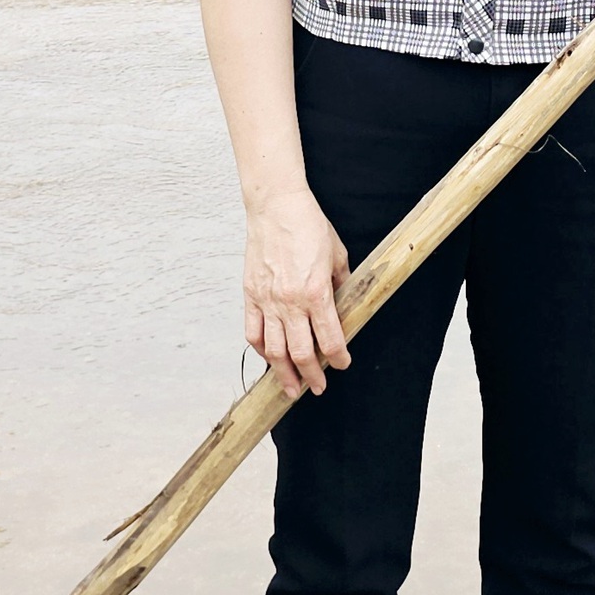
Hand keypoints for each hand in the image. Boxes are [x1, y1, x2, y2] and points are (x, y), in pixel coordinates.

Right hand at [244, 188, 351, 398]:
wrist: (276, 206)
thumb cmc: (308, 225)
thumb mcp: (337, 255)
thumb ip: (341, 284)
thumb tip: (344, 305)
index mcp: (315, 292)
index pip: (329, 339)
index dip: (338, 357)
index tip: (342, 364)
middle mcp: (290, 302)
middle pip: (300, 353)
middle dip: (311, 376)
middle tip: (317, 388)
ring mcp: (267, 300)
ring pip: (273, 350)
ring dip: (283, 373)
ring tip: (291, 388)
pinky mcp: (250, 294)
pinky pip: (253, 332)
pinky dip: (260, 350)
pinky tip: (269, 358)